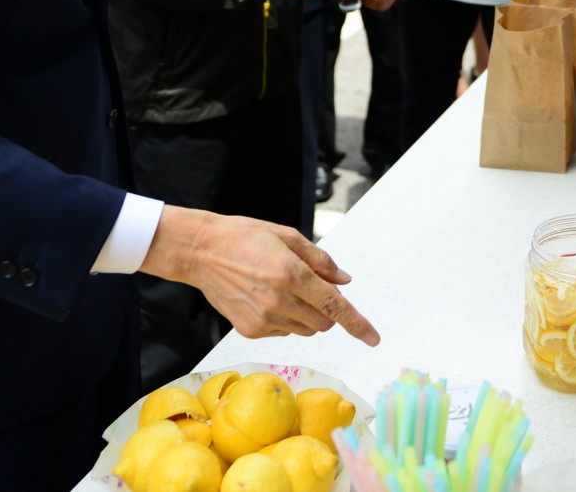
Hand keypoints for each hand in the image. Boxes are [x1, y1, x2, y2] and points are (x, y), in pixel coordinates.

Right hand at [141, 206, 379, 344]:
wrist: (200, 252)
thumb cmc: (245, 237)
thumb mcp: (287, 237)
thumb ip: (321, 261)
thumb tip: (345, 282)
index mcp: (291, 274)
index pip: (335, 306)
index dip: (358, 324)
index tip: (374, 339)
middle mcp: (278, 300)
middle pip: (323, 322)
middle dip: (327, 309)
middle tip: (312, 286)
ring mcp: (263, 319)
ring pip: (305, 329)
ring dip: (306, 315)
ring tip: (283, 288)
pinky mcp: (250, 330)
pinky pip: (283, 331)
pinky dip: (285, 318)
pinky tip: (266, 298)